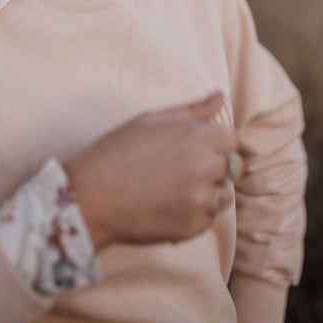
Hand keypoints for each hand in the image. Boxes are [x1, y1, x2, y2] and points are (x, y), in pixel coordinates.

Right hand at [64, 92, 242, 250]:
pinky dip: (194, 214)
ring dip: (207, 191)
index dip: (216, 142)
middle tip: (184, 168)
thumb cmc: (115, 152)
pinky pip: (207, 219)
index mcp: (197, 137)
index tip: (196, 147)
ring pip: (223, 194)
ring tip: (173, 188)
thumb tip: (220, 95)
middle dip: (216, 165)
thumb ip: (192, 109)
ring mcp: (200, 200)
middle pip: (233, 167)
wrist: (89, 198)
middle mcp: (205, 168)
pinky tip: (167, 205)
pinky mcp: (192, 227)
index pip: (233, 139)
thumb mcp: (150, 120)